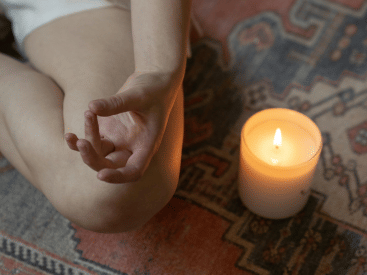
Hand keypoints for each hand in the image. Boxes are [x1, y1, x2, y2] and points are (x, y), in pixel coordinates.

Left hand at [64, 71, 180, 182]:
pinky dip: (78, 141)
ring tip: (88, 114)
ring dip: (85, 143)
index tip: (100, 175)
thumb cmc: (154, 89)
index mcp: (146, 145)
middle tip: (81, 143)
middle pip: (110, 165)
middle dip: (93, 159)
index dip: (118, 176)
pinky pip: (91, 142)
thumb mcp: (139, 95)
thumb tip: (90, 107)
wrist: (153, 80)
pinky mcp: (109, 131)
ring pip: (97, 154)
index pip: (134, 171)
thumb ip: (117, 103)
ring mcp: (119, 140)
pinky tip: (69, 136)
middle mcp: (132, 147)